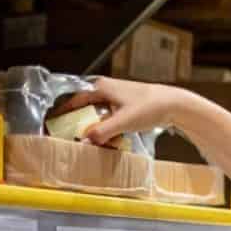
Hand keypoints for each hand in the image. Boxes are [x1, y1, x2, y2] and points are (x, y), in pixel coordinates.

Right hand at [56, 77, 190, 146]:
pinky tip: (113, 140)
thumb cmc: (150, 107)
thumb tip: (85, 139)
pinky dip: (110, 129)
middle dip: (82, 125)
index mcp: (100, 88)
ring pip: (99, 115)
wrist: (174, 105)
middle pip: (85, 109)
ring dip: (98, 129)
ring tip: (96, 142)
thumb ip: (102, 131)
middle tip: (75, 139)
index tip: (55, 126)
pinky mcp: (126, 106)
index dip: (64, 114)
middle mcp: (106, 90)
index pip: (74, 101)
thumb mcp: (123, 121)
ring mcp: (116, 98)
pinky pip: (111, 119)